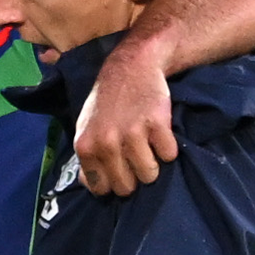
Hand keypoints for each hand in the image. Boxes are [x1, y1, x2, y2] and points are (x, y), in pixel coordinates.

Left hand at [74, 40, 177, 196]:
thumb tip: (93, 186)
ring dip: (153, 164)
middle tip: (135, 156)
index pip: (101, 188)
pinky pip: (169, 155)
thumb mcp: (86, 127)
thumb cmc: (108, 101)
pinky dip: (168, 148)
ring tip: (148, 144)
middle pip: (126, 187)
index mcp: (85, 146)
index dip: (112, 181)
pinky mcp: (157, 124)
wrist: (131, 66)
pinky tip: (159, 133)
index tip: (118, 169)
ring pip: (149, 175)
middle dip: (133, 176)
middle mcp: (106, 142)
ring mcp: (132, 133)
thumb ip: (88, 157)